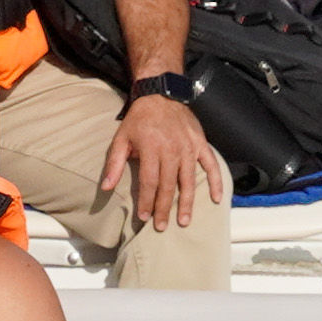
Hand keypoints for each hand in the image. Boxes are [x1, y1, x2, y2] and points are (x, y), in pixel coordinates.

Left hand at [113, 92, 230, 230]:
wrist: (160, 94)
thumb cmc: (139, 118)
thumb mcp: (121, 138)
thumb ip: (114, 164)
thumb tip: (106, 187)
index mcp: (151, 148)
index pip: (149, 181)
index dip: (146, 201)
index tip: (143, 217)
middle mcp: (171, 149)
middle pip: (168, 185)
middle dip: (164, 208)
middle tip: (161, 226)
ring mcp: (188, 147)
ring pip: (188, 180)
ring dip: (186, 202)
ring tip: (183, 220)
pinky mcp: (200, 143)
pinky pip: (211, 165)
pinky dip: (215, 182)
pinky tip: (216, 198)